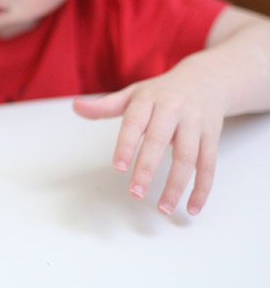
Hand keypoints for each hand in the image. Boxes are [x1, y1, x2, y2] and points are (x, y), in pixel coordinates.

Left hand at [73, 64, 224, 215]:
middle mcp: (173, 109)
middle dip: (148, 168)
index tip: (118, 167)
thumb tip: (75, 107)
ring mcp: (195, 123)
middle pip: (161, 140)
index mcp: (149, 99)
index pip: (135, 122)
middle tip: (135, 193)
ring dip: (177, 185)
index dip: (127, 144)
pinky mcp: (212, 136)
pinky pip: (208, 164)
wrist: (205, 79)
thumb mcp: (132, 94)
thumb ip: (105, 106)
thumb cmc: (160, 92)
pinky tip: (192, 207)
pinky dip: (202, 188)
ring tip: (163, 208)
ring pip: (188, 156)